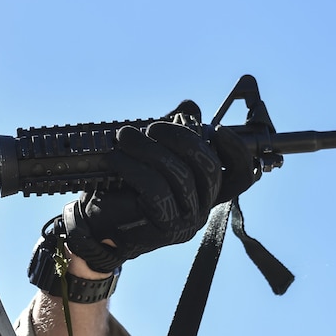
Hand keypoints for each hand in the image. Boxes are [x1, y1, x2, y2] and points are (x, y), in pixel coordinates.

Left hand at [63, 120, 254, 272]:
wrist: (96, 226)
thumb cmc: (123, 188)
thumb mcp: (151, 157)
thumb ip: (172, 135)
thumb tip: (190, 107)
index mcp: (204, 191)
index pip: (239, 176)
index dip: (236, 151)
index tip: (219, 130)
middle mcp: (203, 208)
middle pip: (210, 168)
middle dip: (180, 138)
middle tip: (152, 128)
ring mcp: (187, 221)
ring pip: (180, 175)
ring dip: (148, 149)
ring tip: (125, 138)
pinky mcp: (165, 228)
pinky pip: (156, 189)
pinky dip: (133, 168)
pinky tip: (117, 159)